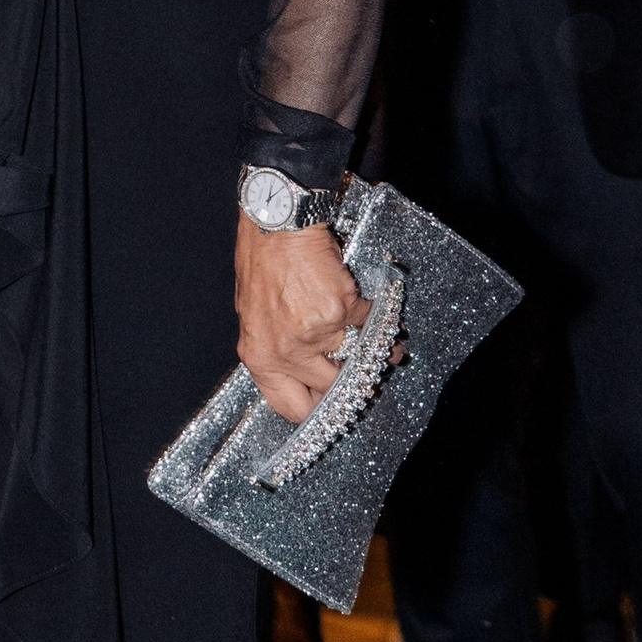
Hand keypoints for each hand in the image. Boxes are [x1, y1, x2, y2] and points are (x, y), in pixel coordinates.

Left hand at [235, 219, 364, 422]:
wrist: (276, 228)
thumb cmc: (261, 265)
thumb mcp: (254, 316)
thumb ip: (275, 350)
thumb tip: (302, 373)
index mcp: (261, 358)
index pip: (290, 407)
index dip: (315, 414)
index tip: (330, 412)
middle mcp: (288, 351)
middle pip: (331, 390)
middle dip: (351, 387)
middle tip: (364, 382)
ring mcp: (318, 332)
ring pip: (357, 359)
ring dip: (376, 357)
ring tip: (387, 354)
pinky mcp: (343, 310)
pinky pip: (369, 326)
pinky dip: (380, 326)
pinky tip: (384, 326)